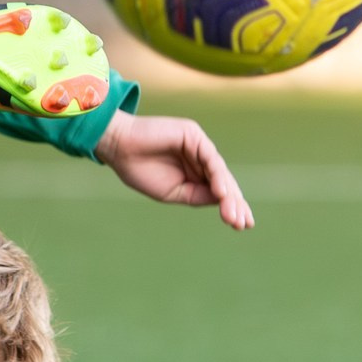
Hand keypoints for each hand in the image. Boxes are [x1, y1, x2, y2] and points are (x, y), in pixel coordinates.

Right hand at [93, 110, 253, 229]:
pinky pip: (210, 158)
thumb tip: (222, 201)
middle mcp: (200, 158)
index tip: (241, 226)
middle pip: (224, 182)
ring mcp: (198, 145)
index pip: (218, 190)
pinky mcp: (193, 135)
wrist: (118, 148)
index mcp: (194, 172)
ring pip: (220, 172)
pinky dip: (217, 177)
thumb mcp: (172, 192)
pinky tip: (221, 193)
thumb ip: (196, 195)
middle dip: (235, 204)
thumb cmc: (139, 170)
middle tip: (243, 224)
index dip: (230, 206)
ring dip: (228, 195)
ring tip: (233, 215)